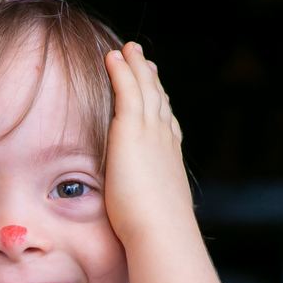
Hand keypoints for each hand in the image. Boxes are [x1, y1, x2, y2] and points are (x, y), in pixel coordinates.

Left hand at [102, 42, 190, 246]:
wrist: (160, 229)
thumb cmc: (155, 233)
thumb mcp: (152, 216)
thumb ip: (145, 211)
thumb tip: (139, 228)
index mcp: (169, 160)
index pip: (166, 125)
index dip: (161, 106)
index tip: (158, 92)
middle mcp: (164, 140)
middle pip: (158, 101)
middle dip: (151, 80)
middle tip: (145, 60)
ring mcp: (151, 132)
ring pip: (145, 89)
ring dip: (136, 67)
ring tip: (128, 49)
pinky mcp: (132, 129)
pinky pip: (127, 89)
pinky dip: (122, 70)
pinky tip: (113, 56)